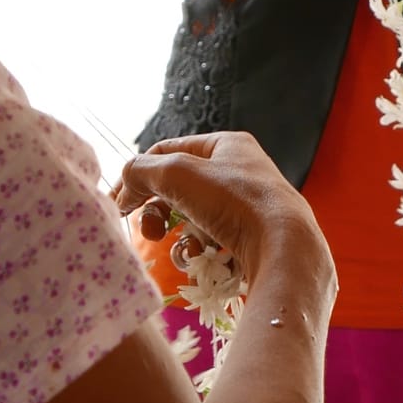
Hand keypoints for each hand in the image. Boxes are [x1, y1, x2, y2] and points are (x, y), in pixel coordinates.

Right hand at [115, 132, 334, 302]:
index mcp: (226, 144)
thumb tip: (125, 185)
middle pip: (179, 187)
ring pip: (194, 216)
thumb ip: (141, 171)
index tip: (118, 202)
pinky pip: (213, 239)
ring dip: (179, 233)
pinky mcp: (252, 236)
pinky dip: (201, 249)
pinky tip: (202, 258)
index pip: (168, 151)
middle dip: (157, 209)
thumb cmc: (234, 201)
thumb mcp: (177, 174)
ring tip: (179, 248)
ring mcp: (248, 204)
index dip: (138, 174)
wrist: (284, 248)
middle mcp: (240, 170)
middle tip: (146, 231)